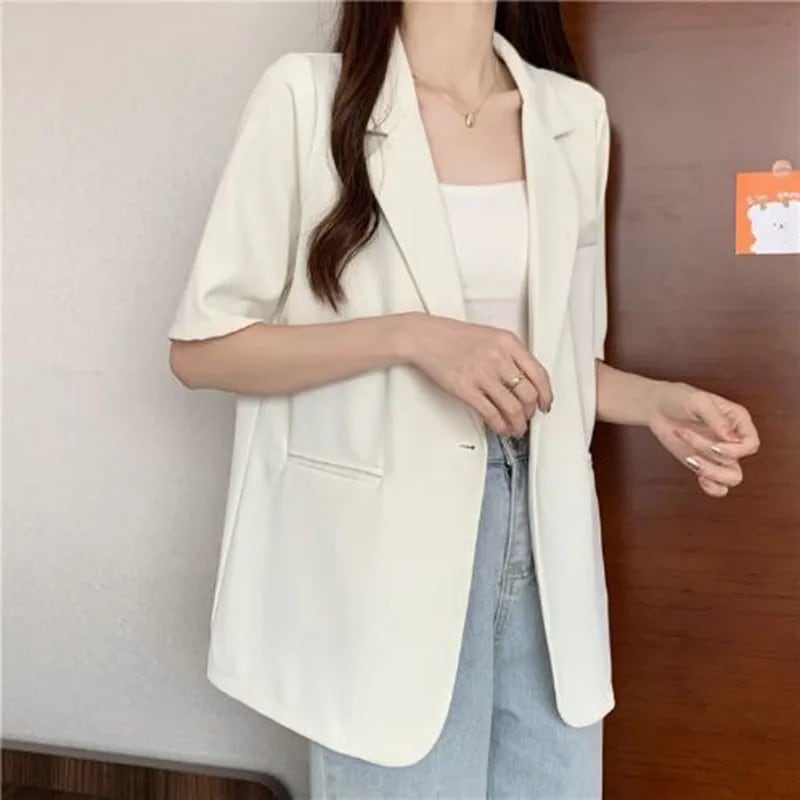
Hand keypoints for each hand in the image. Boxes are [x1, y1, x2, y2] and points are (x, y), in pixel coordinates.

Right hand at [403, 313, 552, 436]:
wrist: (426, 338)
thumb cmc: (454, 337)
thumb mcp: (491, 336)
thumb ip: (510, 355)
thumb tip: (525, 380)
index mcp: (508, 343)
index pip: (539, 374)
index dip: (546, 394)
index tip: (546, 403)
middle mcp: (498, 358)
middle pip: (528, 394)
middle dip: (531, 411)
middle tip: (528, 417)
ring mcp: (482, 374)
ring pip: (513, 408)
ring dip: (518, 424)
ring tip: (516, 428)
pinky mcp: (466, 390)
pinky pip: (491, 414)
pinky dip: (500, 426)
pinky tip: (500, 427)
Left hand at [648, 382, 759, 496]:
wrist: (656, 406)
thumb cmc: (678, 397)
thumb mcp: (697, 401)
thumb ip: (715, 418)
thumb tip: (730, 439)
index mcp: (737, 420)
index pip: (750, 444)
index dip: (735, 450)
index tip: (714, 445)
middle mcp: (731, 439)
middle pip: (738, 462)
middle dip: (715, 458)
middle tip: (692, 445)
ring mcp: (718, 454)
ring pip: (731, 477)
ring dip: (711, 473)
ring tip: (691, 460)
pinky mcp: (704, 463)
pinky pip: (719, 486)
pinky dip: (713, 488)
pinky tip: (700, 479)